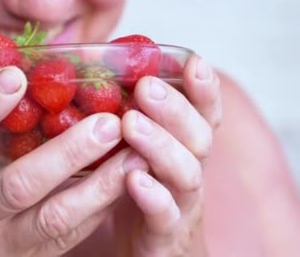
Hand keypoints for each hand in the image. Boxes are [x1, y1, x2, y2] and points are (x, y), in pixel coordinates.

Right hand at [0, 66, 148, 255]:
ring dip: (100, 185)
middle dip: (66, 153)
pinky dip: (98, 208)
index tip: (15, 74)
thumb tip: (8, 72)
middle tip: (107, 122)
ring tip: (134, 152)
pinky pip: (69, 238)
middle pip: (17, 187)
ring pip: (55, 220)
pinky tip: (124, 181)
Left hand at [114, 55, 220, 255]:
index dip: (205, 89)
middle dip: (175, 108)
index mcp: (185, 145)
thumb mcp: (138, 147)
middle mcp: (190, 169)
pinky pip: (165, 215)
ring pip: (186, 173)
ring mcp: (182, 203)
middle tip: (147, 86)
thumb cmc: (141, 189)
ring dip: (161, 145)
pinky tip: (133, 178)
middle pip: (199, 137)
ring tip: (131, 124)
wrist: (152, 250)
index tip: (194, 61)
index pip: (205, 112)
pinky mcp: (165, 234)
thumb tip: (94, 64)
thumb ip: (130, 112)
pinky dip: (153, 196)